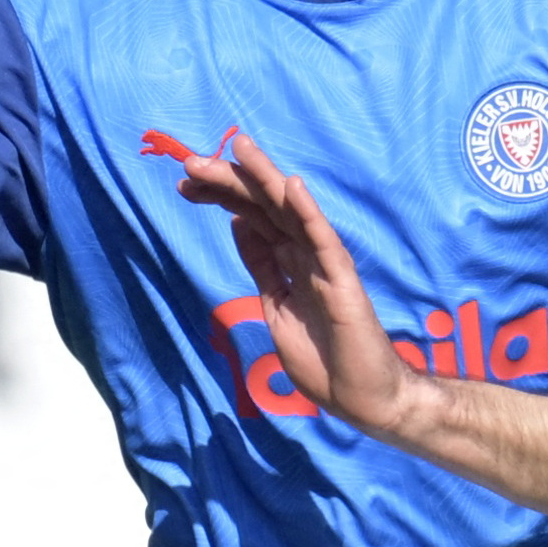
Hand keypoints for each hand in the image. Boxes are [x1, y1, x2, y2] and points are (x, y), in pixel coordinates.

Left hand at [166, 130, 433, 442]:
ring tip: (238, 149)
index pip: (251, 217)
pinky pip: (325, 242)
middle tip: (191, 163)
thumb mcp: (276, 306)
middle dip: (229, 183)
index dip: (220, 197)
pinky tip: (292, 186)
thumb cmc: (323, 359)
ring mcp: (325, 265)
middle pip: (265, 207)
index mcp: (287, 261)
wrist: (361, 398)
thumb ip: (261, 266)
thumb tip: (239, 224)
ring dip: (265, 179)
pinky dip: (309, 213)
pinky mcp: (343, 283)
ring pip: (292, 212)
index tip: (186, 185)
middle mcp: (305, 254)